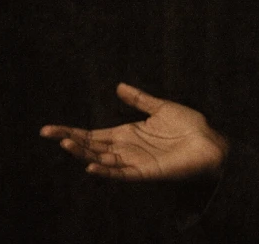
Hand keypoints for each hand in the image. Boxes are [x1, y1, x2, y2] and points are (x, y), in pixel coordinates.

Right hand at [41, 83, 228, 180]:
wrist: (210, 143)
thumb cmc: (189, 127)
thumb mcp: (161, 108)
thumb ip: (139, 99)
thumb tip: (118, 86)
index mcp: (126, 134)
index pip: (91, 134)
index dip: (71, 131)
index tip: (48, 129)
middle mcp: (125, 149)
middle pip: (90, 146)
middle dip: (69, 140)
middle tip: (48, 133)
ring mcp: (133, 162)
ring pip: (100, 159)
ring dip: (82, 153)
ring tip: (65, 144)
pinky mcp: (144, 172)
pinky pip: (120, 173)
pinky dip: (105, 170)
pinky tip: (91, 165)